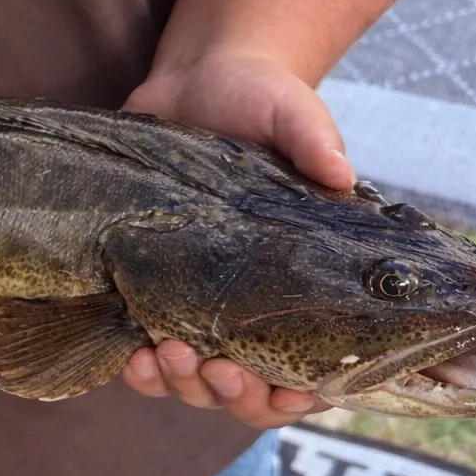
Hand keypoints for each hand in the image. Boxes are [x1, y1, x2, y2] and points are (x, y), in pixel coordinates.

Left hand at [119, 50, 354, 429]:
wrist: (198, 82)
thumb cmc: (260, 102)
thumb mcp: (294, 115)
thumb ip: (316, 144)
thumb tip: (341, 173)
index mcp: (299, 282)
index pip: (308, 369)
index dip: (297, 394)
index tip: (288, 388)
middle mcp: (249, 305)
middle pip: (243, 389)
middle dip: (231, 391)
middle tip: (218, 367)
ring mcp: (196, 303)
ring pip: (191, 380)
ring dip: (181, 383)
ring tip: (167, 355)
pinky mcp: (148, 288)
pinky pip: (144, 351)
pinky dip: (140, 367)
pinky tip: (133, 354)